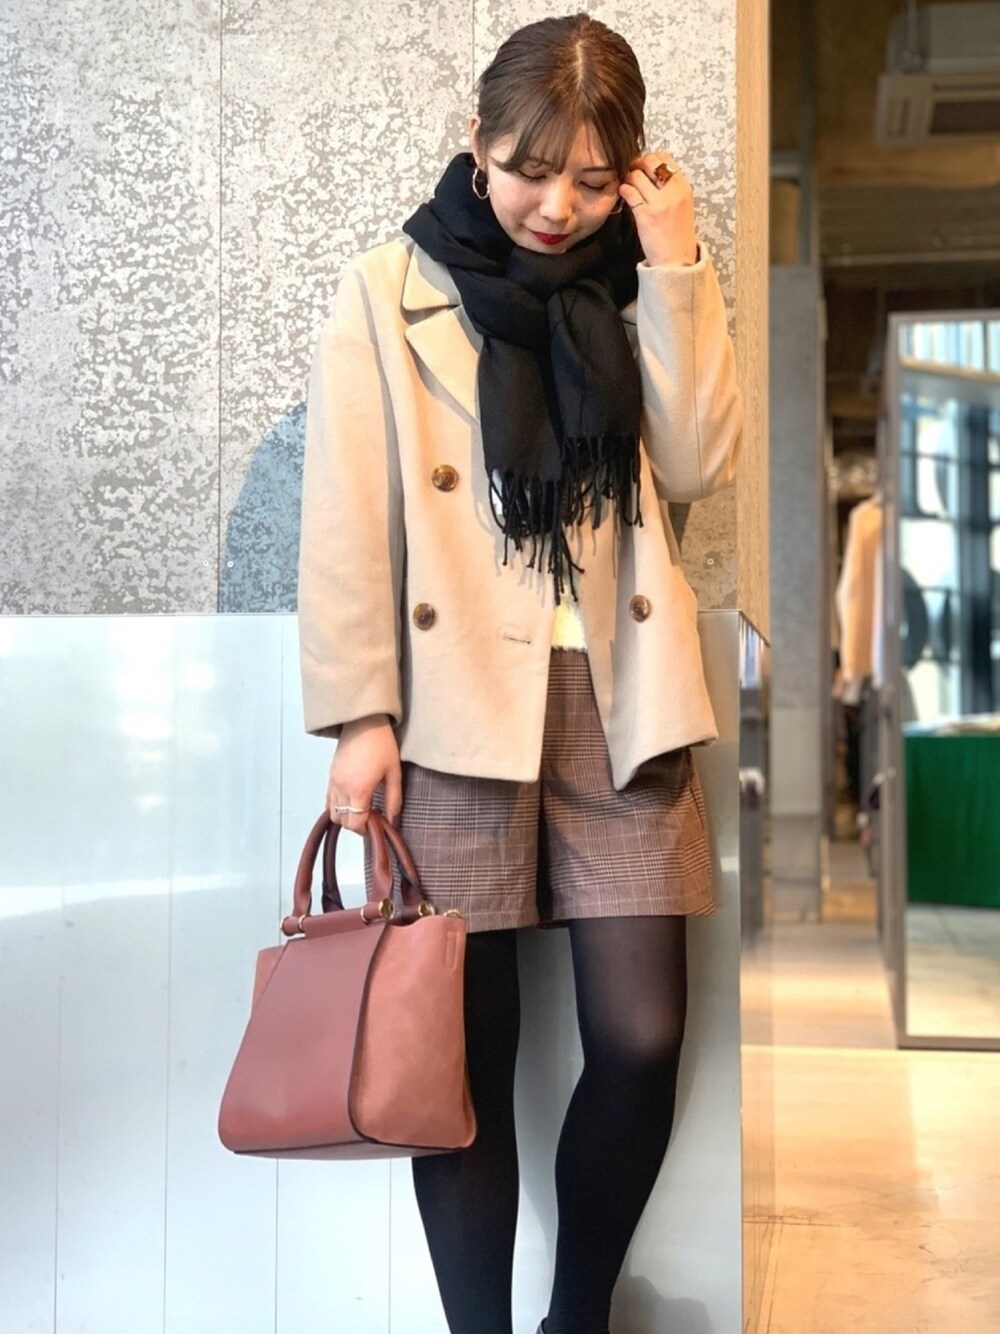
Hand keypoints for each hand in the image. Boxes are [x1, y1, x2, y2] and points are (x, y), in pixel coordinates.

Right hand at [327, 714, 401, 833]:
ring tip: (362, 809)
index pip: (355, 823)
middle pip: (342, 821)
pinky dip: (336, 806)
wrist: (364, 722)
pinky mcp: (330, 775)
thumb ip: (393, 800)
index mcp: (358, 790)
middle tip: (371, 817)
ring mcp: (333, 781)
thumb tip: (392, 819)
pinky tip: (351, 801)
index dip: (366, 829)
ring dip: (346, 816)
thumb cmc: (381, 744)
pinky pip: (328, 800)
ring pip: (332, 812)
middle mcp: (341, 788)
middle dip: (357, 824)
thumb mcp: (394, 773)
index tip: (377, 824)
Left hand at [619, 152, 698, 267]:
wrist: (676, 262)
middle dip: (637, 163)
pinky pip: (629, 192)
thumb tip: (653, 174)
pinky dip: (624, 190)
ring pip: (637, 175)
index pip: (666, 158)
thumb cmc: (677, 236)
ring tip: (628, 186)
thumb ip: (672, 189)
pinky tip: (624, 195)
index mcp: (684, 188)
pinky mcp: (645, 215)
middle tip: (632, 171)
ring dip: (628, 178)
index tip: (644, 166)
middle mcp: (673, 192)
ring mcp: (659, 203)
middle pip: (651, 161)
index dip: (651, 157)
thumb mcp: (683, 207)